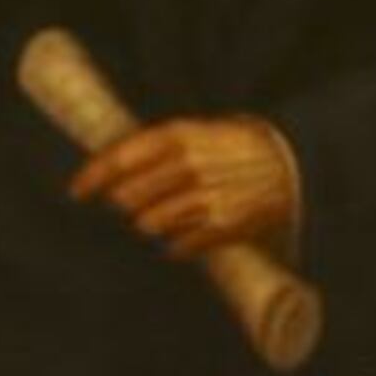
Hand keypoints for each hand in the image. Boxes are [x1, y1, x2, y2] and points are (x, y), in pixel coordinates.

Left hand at [67, 115, 297, 257]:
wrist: (299, 163)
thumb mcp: (203, 130)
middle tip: (132, 203)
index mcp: (181, 135)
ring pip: (150, 224)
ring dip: (151, 223)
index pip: (121, 157)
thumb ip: (162, 147)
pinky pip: (180, 245)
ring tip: (168, 215)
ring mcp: (206, 197)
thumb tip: (116, 175)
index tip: (76, 191)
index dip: (93, 176)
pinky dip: (178, 243)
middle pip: (129, 196)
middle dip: (125, 203)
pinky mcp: (224, 226)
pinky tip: (186, 235)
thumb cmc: (242, 147)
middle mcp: (189, 165)